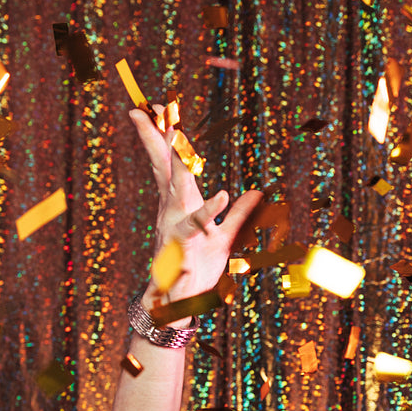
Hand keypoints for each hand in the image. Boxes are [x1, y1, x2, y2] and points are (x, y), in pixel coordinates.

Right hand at [129, 105, 262, 303]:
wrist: (178, 303)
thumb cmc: (199, 266)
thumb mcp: (225, 237)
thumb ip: (240, 215)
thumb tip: (257, 193)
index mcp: (179, 205)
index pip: (169, 165)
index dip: (162, 137)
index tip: (154, 107)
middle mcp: (173, 212)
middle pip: (166, 171)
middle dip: (161, 142)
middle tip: (154, 113)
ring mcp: (176, 231)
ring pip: (179, 196)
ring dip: (180, 173)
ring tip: (183, 150)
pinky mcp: (184, 253)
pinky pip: (195, 233)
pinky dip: (206, 217)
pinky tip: (221, 201)